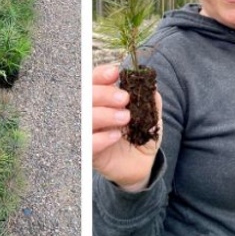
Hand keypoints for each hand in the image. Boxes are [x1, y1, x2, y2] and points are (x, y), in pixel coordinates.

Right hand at [92, 64, 161, 191]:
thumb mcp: (150, 113)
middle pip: (84, 97)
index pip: (92, 81)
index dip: (100, 75)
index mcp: (101, 99)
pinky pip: (86, 144)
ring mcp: (86, 133)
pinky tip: (116, 136)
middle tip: (124, 98)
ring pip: (84, 118)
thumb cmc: (141, 133)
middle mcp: (89, 113)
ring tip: (126, 118)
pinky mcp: (88, 153)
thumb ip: (149, 97)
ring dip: (104, 115)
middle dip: (103, 94)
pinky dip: (100, 138)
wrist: (143, 162)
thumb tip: (147, 79)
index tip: (114, 73)